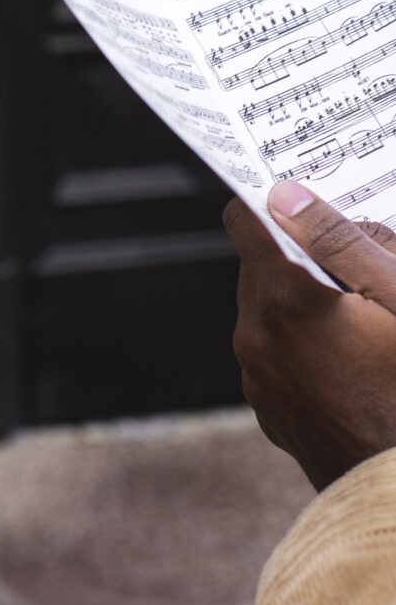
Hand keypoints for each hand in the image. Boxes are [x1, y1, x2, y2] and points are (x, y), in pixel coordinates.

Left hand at [224, 180, 395, 489]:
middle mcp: (254, 338)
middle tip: (356, 266)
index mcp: (282, 300)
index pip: (242, 221)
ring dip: (302, 305)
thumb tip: (286, 196)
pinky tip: (354, 363)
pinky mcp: (270, 413)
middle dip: (301, 259)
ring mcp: (258, 381)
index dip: (268, 201)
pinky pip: (276, 358)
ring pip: (267, 314)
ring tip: (362, 321)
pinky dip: (303, 347)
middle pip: (259, 268)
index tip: (293, 191)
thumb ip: (347, 241)